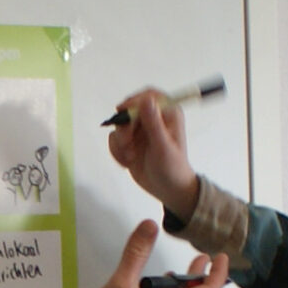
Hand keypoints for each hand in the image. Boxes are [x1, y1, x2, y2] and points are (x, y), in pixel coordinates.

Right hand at [106, 88, 201, 220]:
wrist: (167, 190)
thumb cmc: (172, 168)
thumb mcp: (163, 146)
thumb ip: (154, 123)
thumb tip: (146, 100)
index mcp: (168, 114)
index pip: (149, 96)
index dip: (134, 101)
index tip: (123, 112)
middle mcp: (154, 119)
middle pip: (129, 110)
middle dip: (124, 128)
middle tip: (127, 143)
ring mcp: (141, 130)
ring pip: (119, 126)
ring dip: (120, 142)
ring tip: (130, 157)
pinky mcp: (130, 141)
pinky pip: (115, 139)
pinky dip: (117, 151)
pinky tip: (128, 162)